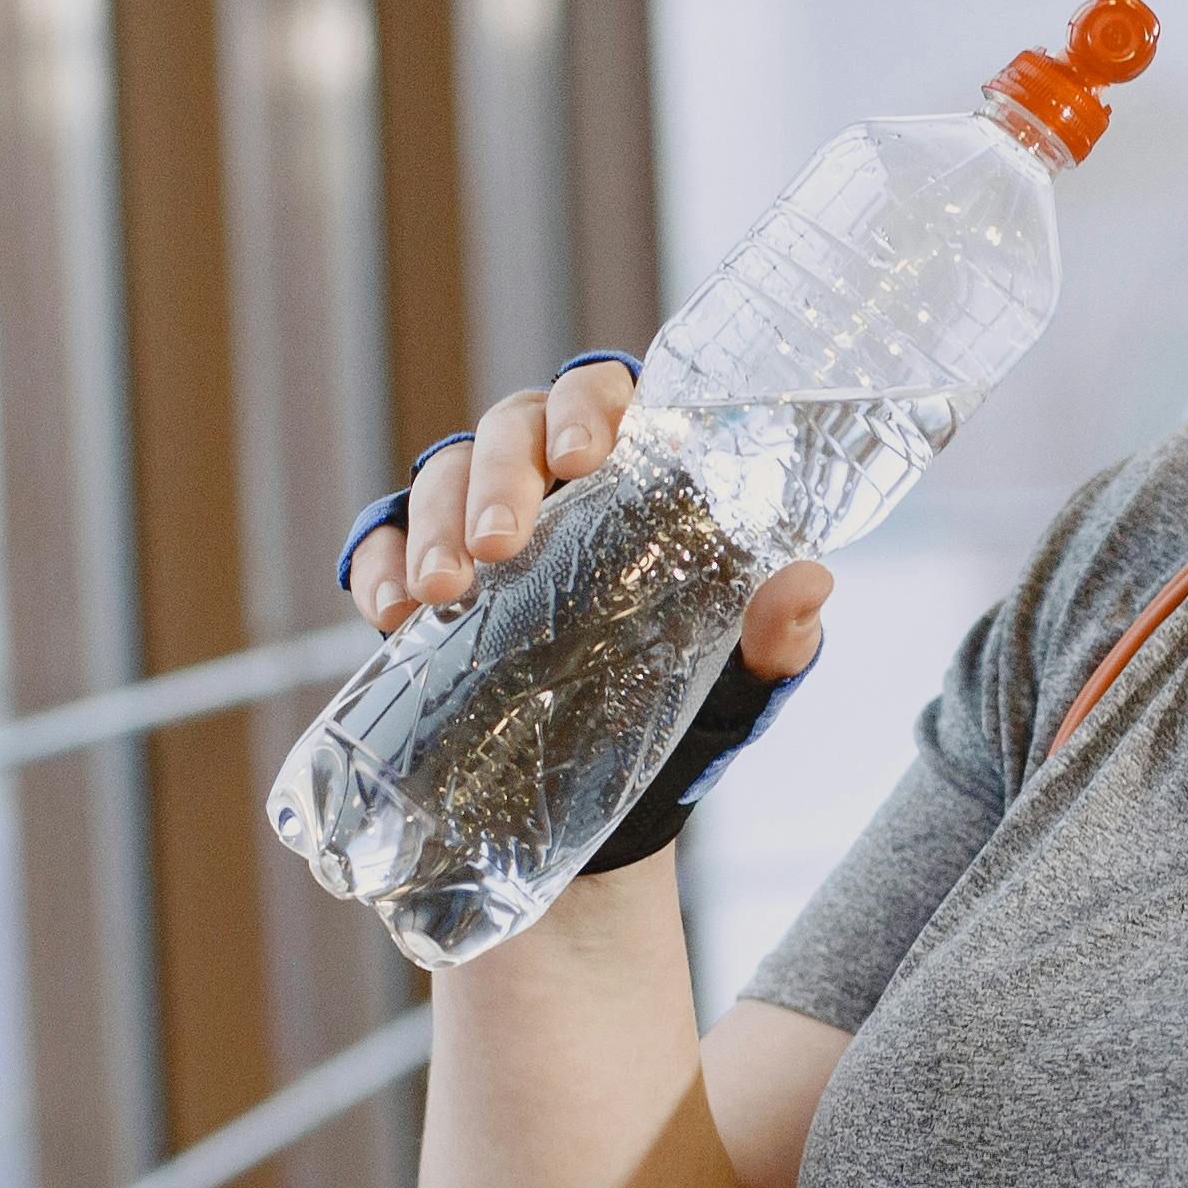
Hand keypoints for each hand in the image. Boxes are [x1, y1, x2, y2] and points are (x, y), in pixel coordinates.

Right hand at [343, 356, 831, 682]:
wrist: (622, 792)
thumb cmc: (691, 695)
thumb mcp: (743, 674)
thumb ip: (777, 632)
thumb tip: (809, 584)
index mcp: (631, 468)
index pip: (604, 394)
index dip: (588, 407)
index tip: (584, 456)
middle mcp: (549, 475)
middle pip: (511, 428)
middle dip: (500, 479)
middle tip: (503, 545)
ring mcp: (479, 517)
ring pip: (440, 475)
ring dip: (435, 525)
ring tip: (443, 593)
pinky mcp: (425, 571)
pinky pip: (383, 542)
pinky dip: (378, 566)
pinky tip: (388, 613)